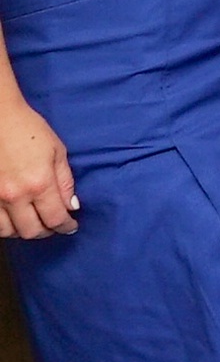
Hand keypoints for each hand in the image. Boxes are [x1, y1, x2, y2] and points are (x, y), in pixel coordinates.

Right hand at [0, 97, 76, 238]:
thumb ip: (65, 182)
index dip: (65, 226)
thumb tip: (71, 207)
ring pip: (7, 232)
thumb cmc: (29, 129)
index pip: (55, 218)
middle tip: (53, 226)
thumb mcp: (57, 152)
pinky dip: (3, 225)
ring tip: (32, 221)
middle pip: (31, 231)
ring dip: (22, 230)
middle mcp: (14, 195)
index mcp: (39, 183)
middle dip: (46, 232)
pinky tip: (12, 217)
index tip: (70, 227)